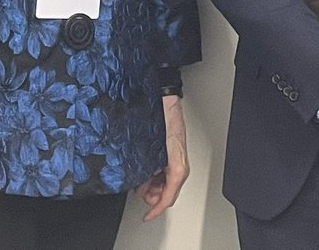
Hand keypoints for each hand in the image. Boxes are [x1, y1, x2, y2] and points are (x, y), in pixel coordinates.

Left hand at [136, 95, 188, 220]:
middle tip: (139, 193)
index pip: (168, 197)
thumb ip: (149, 170)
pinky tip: (144, 173)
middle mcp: (179, 166)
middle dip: (153, 198)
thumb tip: (140, 186)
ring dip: (153, 188)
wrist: (167, 103)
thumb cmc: (163, 120)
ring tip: (140, 184)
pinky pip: (165, 173)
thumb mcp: (153, 149)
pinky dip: (154, 177)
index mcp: (177, 168)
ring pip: (166, 184)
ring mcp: (176, 161)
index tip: (147, 216)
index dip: (156, 209)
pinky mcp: (172, 155)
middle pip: (168, 193)